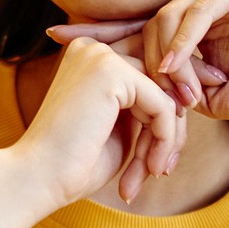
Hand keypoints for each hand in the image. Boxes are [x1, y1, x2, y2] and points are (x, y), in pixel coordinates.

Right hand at [9, 37, 183, 210]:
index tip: (176, 147)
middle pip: (161, 80)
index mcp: (91, 57)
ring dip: (168, 138)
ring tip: (155, 172)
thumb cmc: (76, 163)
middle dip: (174, 125)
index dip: (171, 107)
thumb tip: (188, 96)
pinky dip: (164, 139)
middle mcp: (94, 48)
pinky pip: (162, 104)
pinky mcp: (111, 72)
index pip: (149, 74)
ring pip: (165, 93)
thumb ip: (146, 107)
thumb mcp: (120, 128)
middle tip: (166, 167)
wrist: (40, 179)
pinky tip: (151, 167)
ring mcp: (101, 56)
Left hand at [50, 0, 228, 131]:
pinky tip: (174, 64)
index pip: (138, 21)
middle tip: (109, 71)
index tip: (55, 36)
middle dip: (132, 53)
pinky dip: (186, 38)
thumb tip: (127, 83)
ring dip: (165, 57)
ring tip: (168, 89)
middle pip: (149, 17)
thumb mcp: (200, 93)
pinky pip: (200, 8)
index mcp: (194, 14)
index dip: (99, 30)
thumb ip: (165, 81)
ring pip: (170, 14)